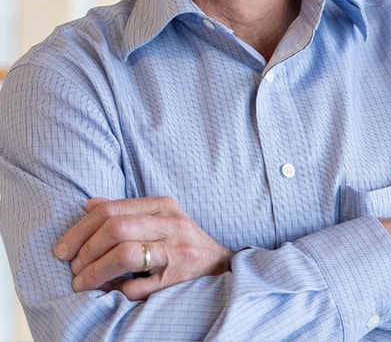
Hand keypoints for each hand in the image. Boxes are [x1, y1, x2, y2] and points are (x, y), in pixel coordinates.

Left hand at [55, 197, 232, 299]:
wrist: (221, 266)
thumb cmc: (182, 243)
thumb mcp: (159, 219)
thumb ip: (126, 211)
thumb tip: (90, 204)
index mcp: (161, 206)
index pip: (109, 210)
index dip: (79, 231)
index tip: (63, 251)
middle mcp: (171, 223)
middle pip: (114, 229)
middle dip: (85, 252)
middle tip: (73, 270)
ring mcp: (177, 249)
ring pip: (124, 254)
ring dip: (94, 272)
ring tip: (82, 283)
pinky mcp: (180, 275)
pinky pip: (138, 285)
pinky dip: (118, 290)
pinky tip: (111, 292)